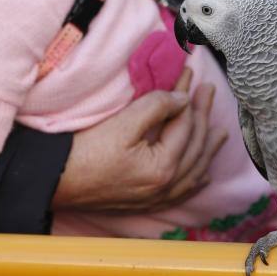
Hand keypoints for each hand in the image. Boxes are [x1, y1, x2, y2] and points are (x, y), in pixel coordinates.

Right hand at [52, 68, 227, 212]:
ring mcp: (157, 198)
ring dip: (207, 148)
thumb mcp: (122, 123)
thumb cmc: (85, 151)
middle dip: (203, 116)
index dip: (188, 96)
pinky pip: (181, 191)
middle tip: (209, 91)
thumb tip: (182, 98)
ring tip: (221, 132)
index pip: (185, 125)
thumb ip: (156, 107)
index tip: (190, 73)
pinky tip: (203, 173)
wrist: (55, 181)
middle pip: (194, 146)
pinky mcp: (145, 202)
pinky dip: (195, 178)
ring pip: (194, 170)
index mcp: (163, 167)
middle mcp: (166, 186)